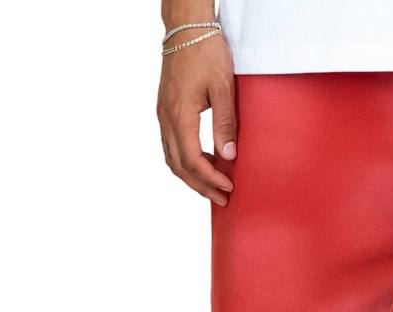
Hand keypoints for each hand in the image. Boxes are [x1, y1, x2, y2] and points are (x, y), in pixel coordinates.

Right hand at [157, 32, 235, 206]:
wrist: (186, 31)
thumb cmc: (206, 54)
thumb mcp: (223, 88)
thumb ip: (225, 123)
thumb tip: (228, 155)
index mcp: (179, 115)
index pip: (192, 160)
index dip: (210, 178)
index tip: (229, 188)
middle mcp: (166, 118)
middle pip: (179, 166)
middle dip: (201, 186)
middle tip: (223, 199)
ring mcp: (163, 115)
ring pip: (172, 158)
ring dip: (192, 176)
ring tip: (214, 186)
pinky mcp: (165, 110)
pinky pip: (171, 145)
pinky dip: (186, 161)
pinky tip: (204, 162)